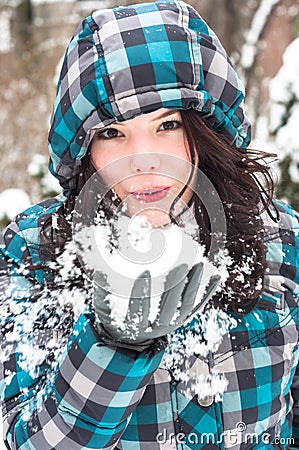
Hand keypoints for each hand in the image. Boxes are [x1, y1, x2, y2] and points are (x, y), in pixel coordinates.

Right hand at [92, 263, 219, 351]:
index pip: (138, 311)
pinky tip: (217, 274)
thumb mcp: (103, 307)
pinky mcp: (184, 319)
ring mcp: (173, 324)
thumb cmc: (115, 316)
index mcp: (135, 326)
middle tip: (180, 264)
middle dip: (176, 286)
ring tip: (200, 264)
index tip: (143, 272)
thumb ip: (101, 290)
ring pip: (187, 307)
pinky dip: (209, 291)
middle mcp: (157, 328)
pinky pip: (198, 306)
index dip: (141, 294)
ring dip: (195, 285)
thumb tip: (98, 269)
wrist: (130, 336)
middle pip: (169, 308)